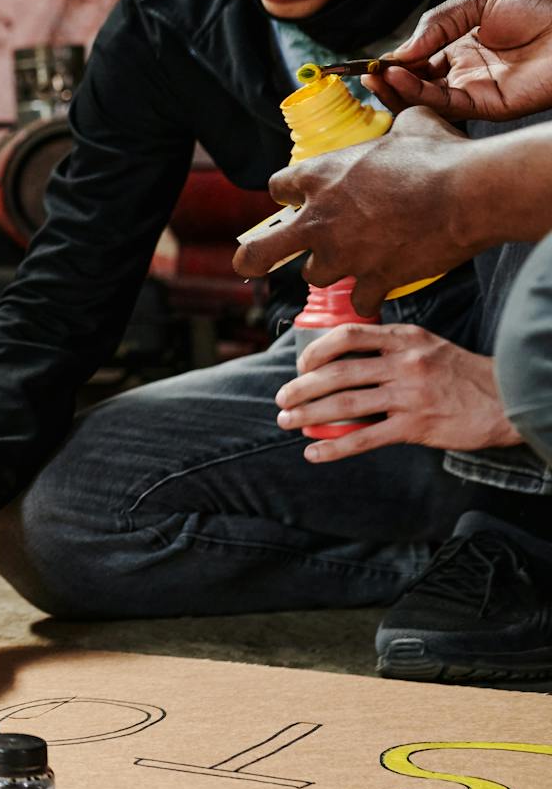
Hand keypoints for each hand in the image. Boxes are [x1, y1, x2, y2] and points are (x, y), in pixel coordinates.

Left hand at [233, 108, 478, 314]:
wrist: (469, 194)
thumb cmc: (440, 155)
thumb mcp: (411, 125)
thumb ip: (395, 128)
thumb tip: (408, 121)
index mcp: (319, 177)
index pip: (278, 187)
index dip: (288, 193)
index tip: (298, 197)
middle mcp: (319, 220)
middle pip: (260, 252)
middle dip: (253, 257)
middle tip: (254, 260)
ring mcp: (343, 255)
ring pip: (314, 275)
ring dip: (329, 269)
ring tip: (350, 261)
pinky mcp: (373, 280)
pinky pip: (358, 301)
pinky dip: (369, 297)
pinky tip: (379, 290)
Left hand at [275, 323, 520, 462]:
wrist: (506, 400)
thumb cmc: (460, 373)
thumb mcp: (426, 345)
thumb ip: (389, 346)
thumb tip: (341, 354)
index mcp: (404, 338)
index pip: (348, 335)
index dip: (316, 351)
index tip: (300, 366)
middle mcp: (404, 363)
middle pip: (337, 373)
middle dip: (300, 388)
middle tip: (282, 400)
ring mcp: (409, 395)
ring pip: (345, 405)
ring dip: (308, 414)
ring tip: (287, 422)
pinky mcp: (415, 426)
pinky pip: (365, 438)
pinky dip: (334, 447)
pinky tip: (314, 453)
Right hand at [370, 0, 551, 120]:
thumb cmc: (542, 6)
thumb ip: (437, 22)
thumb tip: (399, 51)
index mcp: (461, 47)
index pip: (417, 61)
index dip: (394, 62)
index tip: (371, 61)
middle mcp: (465, 72)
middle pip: (415, 85)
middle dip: (387, 81)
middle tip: (366, 74)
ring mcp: (475, 90)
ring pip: (424, 99)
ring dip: (396, 90)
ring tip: (377, 76)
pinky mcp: (488, 105)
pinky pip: (445, 104)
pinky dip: (417, 94)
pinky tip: (400, 77)